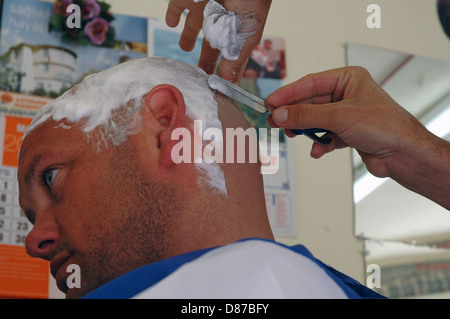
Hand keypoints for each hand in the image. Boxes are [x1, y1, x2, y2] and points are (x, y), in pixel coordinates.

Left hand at [166, 0, 271, 82]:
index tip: (214, 87)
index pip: (227, 57)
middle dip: (205, 60)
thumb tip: (229, 86)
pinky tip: (170, 23)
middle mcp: (220, 22)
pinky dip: (173, 15)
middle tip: (198, 77)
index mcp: (235, 33)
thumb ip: (234, 62)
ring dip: (188, 37)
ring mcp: (204, 9)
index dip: (222, 71)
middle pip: (210, 46)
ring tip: (184, 48)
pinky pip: (177, 6)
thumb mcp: (245, 37)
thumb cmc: (250, 3)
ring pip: (193, 25)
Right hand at [266, 66, 449, 208]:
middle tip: (273, 121)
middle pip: (310, 102)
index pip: (310, 84)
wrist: (404, 154)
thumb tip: (280, 114)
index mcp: (347, 79)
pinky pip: (325, 135)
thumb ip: (306, 115)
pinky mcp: (347, 132)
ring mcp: (346, 114)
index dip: (288, 94)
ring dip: (304, 129)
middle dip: (293, 114)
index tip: (270, 103)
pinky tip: (317, 150)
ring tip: (291, 135)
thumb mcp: (339, 116)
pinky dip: (319, 143)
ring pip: (315, 119)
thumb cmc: (384, 126)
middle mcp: (346, 95)